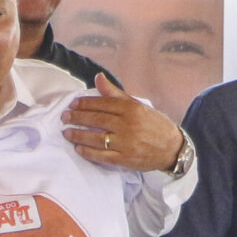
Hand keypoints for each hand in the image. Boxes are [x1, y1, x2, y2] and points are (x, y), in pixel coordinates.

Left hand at [62, 74, 184, 171]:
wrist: (172, 148)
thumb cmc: (153, 124)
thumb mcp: (138, 105)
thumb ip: (116, 93)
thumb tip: (98, 77)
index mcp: (132, 109)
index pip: (103, 103)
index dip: (85, 103)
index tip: (73, 103)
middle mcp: (128, 125)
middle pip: (97, 119)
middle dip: (78, 117)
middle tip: (65, 117)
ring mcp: (126, 143)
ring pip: (96, 138)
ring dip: (79, 135)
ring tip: (67, 132)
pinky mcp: (125, 159)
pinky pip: (102, 155)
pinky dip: (88, 152)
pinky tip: (78, 148)